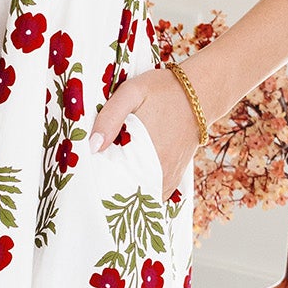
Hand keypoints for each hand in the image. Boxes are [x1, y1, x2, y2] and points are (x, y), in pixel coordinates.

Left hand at [87, 65, 203, 199]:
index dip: (97, 181)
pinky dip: (143, 191)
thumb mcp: (131, 93)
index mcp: (143, 152)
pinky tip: (132, 181)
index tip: (87, 177)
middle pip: (125, 193)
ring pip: (141, 196)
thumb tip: (93, 146)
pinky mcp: (175, 176)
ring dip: (126, 192)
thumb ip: (110, 117)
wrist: (200, 94)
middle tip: (96, 179)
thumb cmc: (163, 90)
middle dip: (109, 190)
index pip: (112, 180)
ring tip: (111, 182)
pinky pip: (156, 194)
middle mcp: (158, 170)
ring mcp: (168, 176)